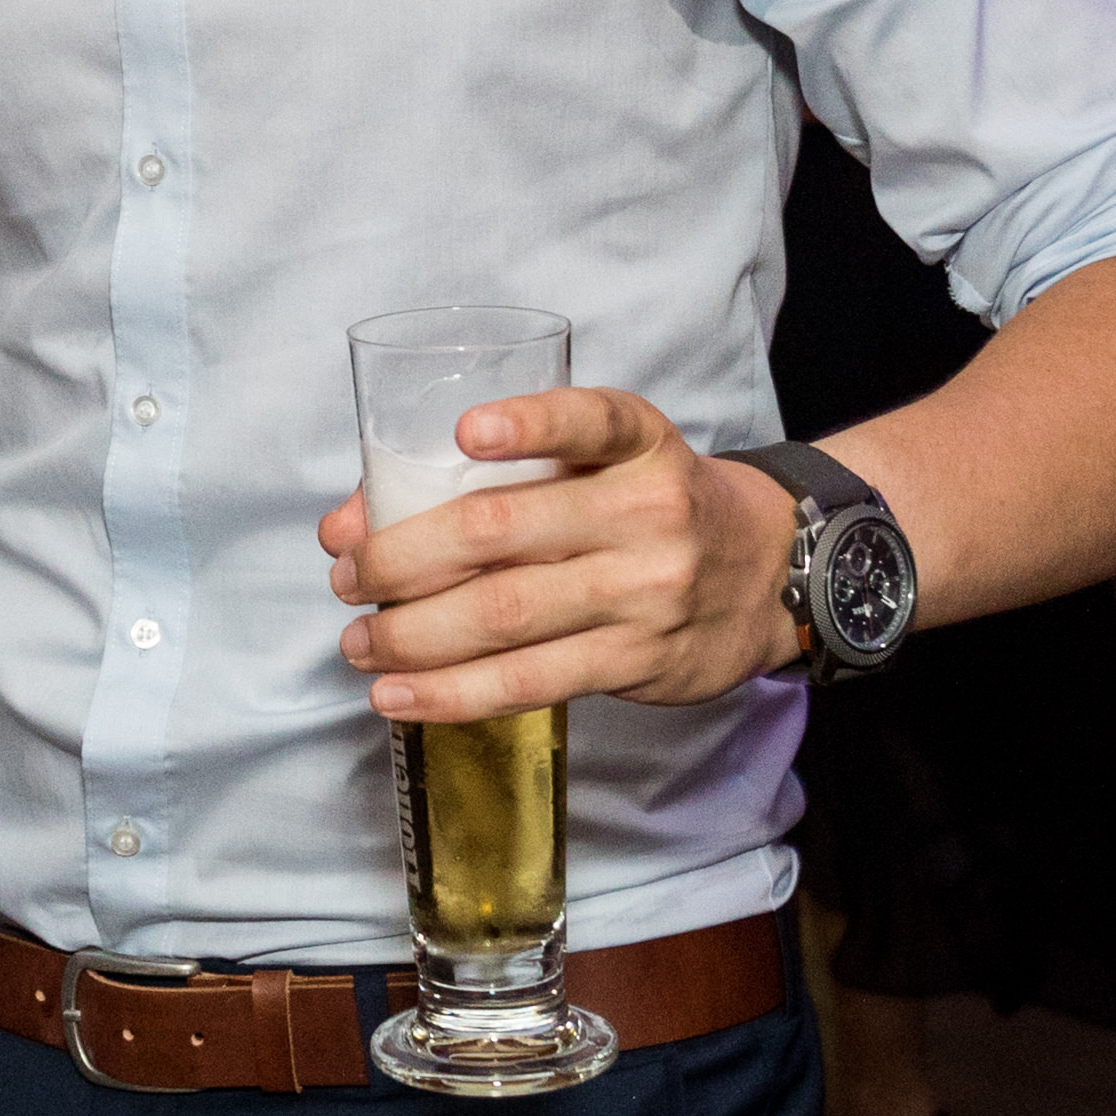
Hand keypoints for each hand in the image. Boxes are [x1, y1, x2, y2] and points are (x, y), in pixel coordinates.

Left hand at [314, 388, 802, 718]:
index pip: (590, 421)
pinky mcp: (638, 660)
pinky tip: (399, 694)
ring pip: (507, 615)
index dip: (529, 426)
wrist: (771, 574)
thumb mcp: (604, 463)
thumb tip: (348, 521)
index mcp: (638, 444)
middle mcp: (645, 513)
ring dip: (413, 635)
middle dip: (403, 556)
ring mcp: (644, 592)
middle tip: (345, 575)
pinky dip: (454, 691)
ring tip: (357, 643)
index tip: (465, 432)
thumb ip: (499, 473)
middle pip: (504, 531)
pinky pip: (531, 680)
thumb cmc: (649, 505)